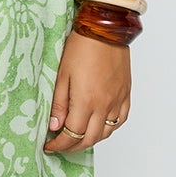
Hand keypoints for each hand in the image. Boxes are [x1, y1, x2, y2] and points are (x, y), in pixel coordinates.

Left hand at [43, 28, 130, 151]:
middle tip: (61, 146)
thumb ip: (58, 104)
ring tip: (77, 138)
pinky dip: (109, 129)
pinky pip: (121, 120)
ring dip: (90, 140)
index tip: (50, 146)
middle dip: (73, 147)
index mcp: (86, 101)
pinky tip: (99, 127)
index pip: (72, 135)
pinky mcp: (125, 94)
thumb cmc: (81, 47)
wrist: (105, 29)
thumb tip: (54, 127)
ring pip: (106, 133)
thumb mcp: (62, 75)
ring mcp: (117, 100)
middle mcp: (104, 105)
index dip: (59, 145)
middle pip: (89, 139)